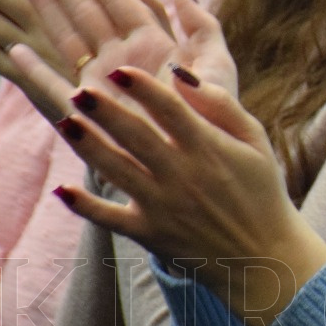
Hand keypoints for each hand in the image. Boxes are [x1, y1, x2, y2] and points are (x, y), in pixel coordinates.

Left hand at [9, 50, 325, 325]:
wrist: (263, 255)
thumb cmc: (261, 189)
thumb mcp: (255, 140)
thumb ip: (222, 105)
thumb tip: (183, 73)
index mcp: (209, 148)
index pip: (171, 110)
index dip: (144, 88)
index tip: (120, 70)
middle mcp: (182, 175)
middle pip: (137, 137)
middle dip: (107, 112)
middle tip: (81, 91)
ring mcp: (163, 206)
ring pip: (117, 171)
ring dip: (89, 147)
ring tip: (66, 123)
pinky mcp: (149, 234)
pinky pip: (110, 219)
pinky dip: (85, 206)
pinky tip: (62, 189)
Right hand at [12, 0, 234, 120]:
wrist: (204, 164)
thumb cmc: (217, 116)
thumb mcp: (216, 64)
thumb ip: (200, 27)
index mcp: (154, 44)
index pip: (119, 0)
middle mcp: (125, 58)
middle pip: (88, 12)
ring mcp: (105, 82)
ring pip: (70, 38)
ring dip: (47, 11)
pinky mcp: (91, 112)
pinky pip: (56, 87)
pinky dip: (35, 71)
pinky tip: (14, 50)